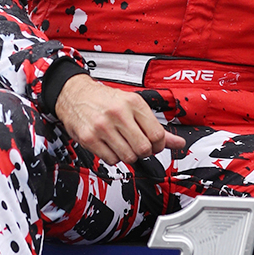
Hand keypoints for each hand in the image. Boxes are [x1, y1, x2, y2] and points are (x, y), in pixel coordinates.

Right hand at [54, 74, 185, 166]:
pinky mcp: (90, 138)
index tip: (154, 145)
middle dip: (144, 152)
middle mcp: (118, 114)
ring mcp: (103, 127)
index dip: (159, 145)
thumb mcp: (133, 106)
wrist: (75, 94)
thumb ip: (156, 126)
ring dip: (128, 155)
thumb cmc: (106, 100)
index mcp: (133, 103)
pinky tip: (111, 146)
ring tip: (123, 144)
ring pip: (128, 157)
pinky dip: (114, 157)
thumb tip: (179, 142)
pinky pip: (111, 160)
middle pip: (144, 149)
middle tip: (138, 146)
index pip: (158, 134)